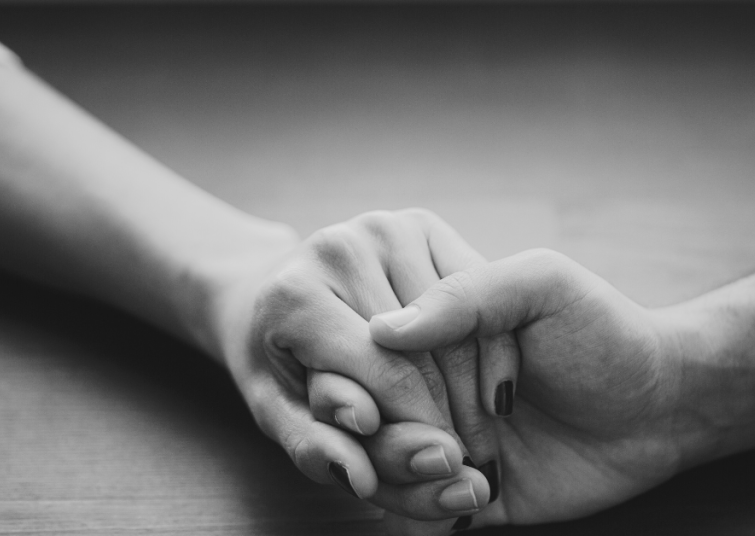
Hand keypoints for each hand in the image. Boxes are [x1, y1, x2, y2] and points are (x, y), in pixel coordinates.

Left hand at [204, 209, 513, 518]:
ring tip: (469, 424)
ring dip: (471, 381)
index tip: (445, 466)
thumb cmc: (276, 360)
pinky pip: (474, 290)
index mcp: (296, 295)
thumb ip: (316, 448)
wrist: (270, 292)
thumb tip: (361, 479)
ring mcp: (385, 226)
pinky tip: (476, 381)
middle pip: (425, 349)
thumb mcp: (280, 413)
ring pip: (457, 321)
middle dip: (449, 411)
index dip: (424, 429)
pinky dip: (484, 340)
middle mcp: (341, 248)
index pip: (384, 375)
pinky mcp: (420, 221)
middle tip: (462, 456)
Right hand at [371, 249, 706, 531]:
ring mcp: (440, 432)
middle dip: (385, 432)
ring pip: (374, 462)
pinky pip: (412, 505)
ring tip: (465, 467)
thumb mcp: (542, 286)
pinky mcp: (460, 485)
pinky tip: (477, 491)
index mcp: (436, 324)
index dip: (359, 374)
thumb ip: (465, 293)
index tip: (375, 399)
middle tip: (444, 441)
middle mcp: (427, 378)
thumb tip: (383, 329)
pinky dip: (427, 505)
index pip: (362, 346)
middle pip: (357, 408)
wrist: (663, 409)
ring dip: (405, 472)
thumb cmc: (605, 333)